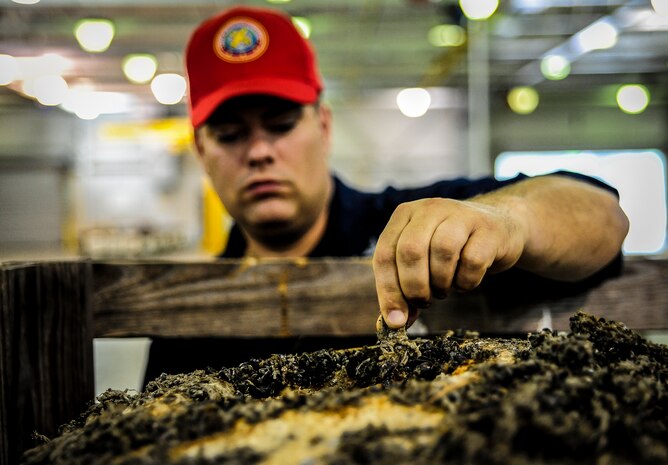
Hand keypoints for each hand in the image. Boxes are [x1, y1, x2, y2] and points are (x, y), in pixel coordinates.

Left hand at [372, 197, 526, 327]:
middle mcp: (430, 209)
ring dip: (440, 283)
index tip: (396, 320)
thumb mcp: (422, 261)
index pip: (384, 254)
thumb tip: (394, 321)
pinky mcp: (488, 229)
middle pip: (410, 251)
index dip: (388, 291)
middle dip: (414, 287)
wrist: (500, 228)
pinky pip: (472, 261)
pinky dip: (466, 281)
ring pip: (442, 251)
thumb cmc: (452, 250)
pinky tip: (465, 281)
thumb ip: (403, 287)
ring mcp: (461, 215)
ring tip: (444, 289)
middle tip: (424, 302)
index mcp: (404, 215)